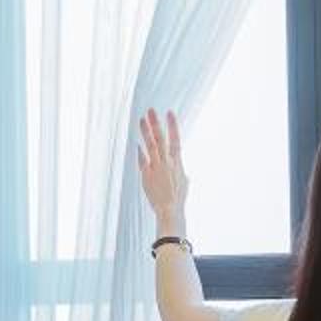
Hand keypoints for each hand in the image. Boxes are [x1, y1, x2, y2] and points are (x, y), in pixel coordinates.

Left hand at [136, 109, 190, 228]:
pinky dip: (140, 152)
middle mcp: (166, 163)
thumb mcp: (183, 180)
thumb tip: (178, 164)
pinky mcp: (146, 175)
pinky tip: (137, 144)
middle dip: (156, 123)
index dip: (173, 125)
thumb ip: (178, 168)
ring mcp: (156, 168)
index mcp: (177, 162)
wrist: (169, 209)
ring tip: (141, 120)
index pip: (176, 139)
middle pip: (161, 139)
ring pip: (150, 146)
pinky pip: (142, 160)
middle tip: (151, 110)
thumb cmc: (178, 197)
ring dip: (145, 132)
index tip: (169, 112)